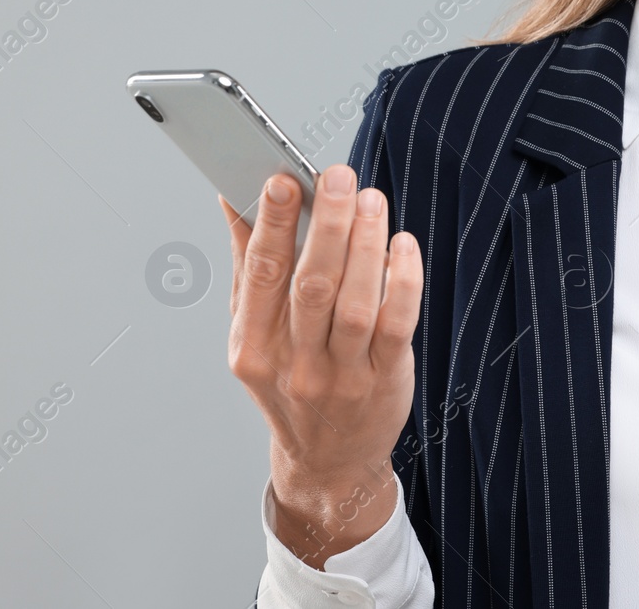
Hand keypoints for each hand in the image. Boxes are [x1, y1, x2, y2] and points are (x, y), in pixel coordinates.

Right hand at [220, 164, 422, 566]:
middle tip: (338, 176)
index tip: (283, 178)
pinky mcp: (384, 378)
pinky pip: (397, 323)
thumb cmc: (290, 381)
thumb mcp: (253, 334)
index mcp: (252, 347)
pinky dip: (402, 280)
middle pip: (311, 285)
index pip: (261, 276)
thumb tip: (236, 198)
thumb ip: (249, 265)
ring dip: (366, 244)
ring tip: (371, 200)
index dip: (273, 225)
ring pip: (356, 302)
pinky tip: (402, 244)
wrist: (329, 460)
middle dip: (326, 224)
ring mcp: (341, 375)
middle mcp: (294, 363)